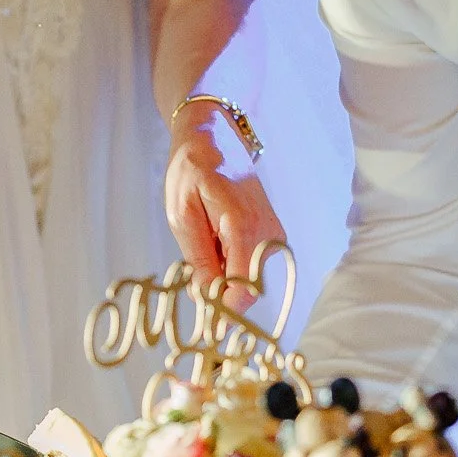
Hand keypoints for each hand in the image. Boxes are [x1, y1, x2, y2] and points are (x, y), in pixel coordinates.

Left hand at [164, 107, 286, 306]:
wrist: (215, 137)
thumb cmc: (191, 170)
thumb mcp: (182, 214)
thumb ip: (198, 258)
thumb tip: (207, 298)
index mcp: (244, 226)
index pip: (243, 289)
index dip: (222, 311)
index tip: (200, 319)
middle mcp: (269, 234)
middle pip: (249, 290)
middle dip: (221, 296)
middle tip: (192, 280)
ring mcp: (275, 235)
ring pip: (250, 280)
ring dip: (224, 279)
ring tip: (202, 249)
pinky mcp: (273, 235)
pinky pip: (252, 266)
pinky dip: (231, 266)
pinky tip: (215, 245)